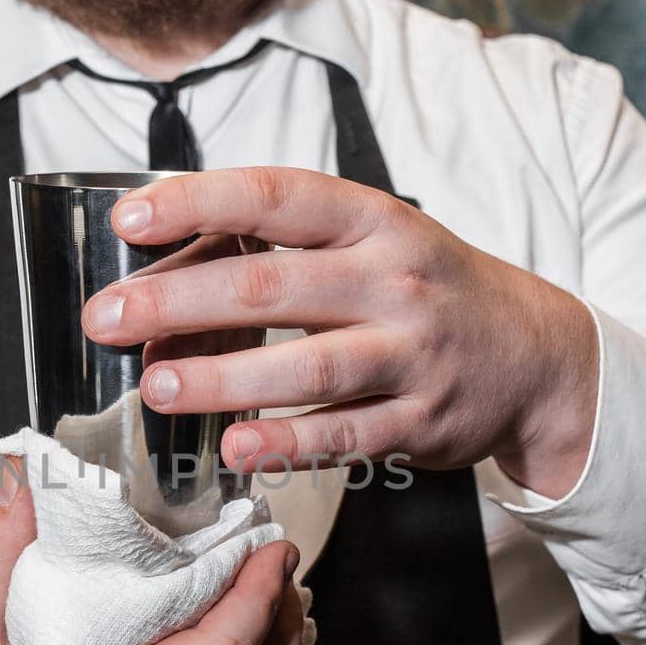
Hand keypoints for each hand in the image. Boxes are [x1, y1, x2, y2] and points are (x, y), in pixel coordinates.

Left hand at [82, 167, 600, 497]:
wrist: (537, 356)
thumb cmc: (427, 290)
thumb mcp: (375, 241)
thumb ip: (289, 245)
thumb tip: (169, 264)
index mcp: (375, 221)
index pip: (276, 197)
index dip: (198, 202)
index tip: (130, 220)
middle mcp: (396, 281)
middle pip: (274, 285)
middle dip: (179, 301)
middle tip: (108, 318)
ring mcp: (413, 355)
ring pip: (308, 367)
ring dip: (224, 379)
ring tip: (157, 387)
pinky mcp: (422, 421)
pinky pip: (345, 435)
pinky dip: (287, 443)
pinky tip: (235, 447)